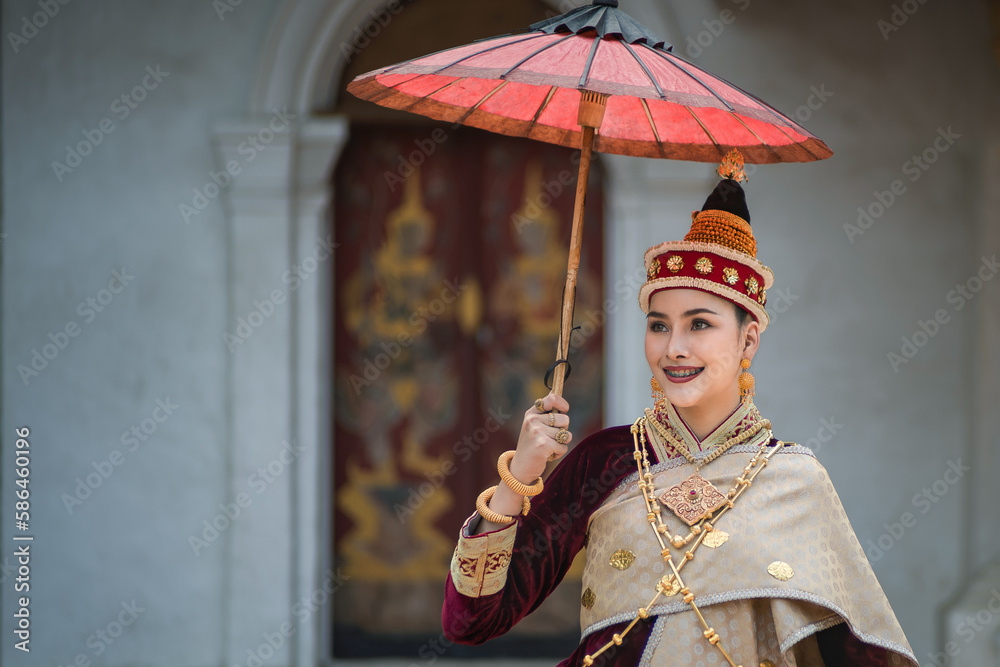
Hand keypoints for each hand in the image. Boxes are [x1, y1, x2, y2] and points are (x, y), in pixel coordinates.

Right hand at [474, 393, 571, 534]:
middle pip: (565, 420)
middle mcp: (532, 420)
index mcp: (531, 413)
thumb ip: (544, 412)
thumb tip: (555, 391)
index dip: (563, 404)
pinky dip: (558, 453)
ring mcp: (536, 432)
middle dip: (563, 431)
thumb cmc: (531, 446)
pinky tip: (547, 455)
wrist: (520, 468)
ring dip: (560, 444)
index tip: (564, 410)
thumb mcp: (534, 425)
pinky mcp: (542, 444)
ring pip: (566, 434)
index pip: (552, 398)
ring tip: (547, 447)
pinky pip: (563, 447)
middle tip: (549, 438)